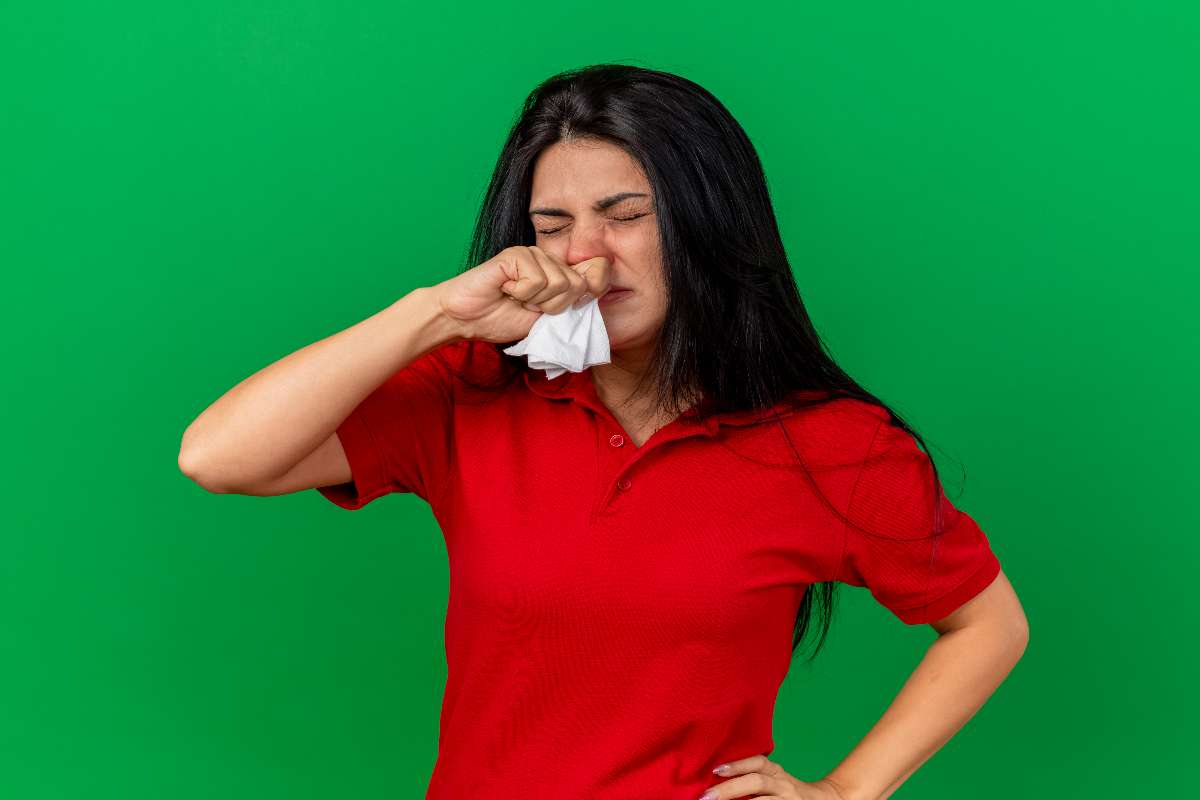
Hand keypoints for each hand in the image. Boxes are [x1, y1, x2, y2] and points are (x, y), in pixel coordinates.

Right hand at [430, 245, 610, 343]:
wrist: (465, 319)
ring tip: (515, 297)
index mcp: (560, 273)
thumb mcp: (546, 320)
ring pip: (560, 283)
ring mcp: (533, 254)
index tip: (564, 306)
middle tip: (529, 306)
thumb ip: (571, 306)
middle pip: (579, 285)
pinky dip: (520, 294)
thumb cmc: (501, 318)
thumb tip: (596, 290)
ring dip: (535, 301)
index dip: (593, 289)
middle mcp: (549, 260)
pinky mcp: (516, 254)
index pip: (599, 270)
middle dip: (554, 306)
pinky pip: (537, 280)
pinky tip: (505, 289)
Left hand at [699, 753, 851, 799]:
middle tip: (706, 797)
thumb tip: (716, 778)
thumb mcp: (775, 779)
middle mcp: (783, 785)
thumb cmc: (788, 791)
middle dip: (729, 789)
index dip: (737, 765)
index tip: (715, 770)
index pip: (758, 763)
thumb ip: (753, 776)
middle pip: (756, 782)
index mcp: (777, 773)